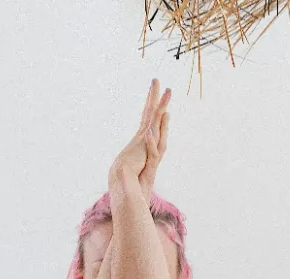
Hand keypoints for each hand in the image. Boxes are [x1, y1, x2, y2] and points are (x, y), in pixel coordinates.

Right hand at [109, 78, 170, 203]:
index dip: (150, 114)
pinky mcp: (147, 137)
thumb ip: (146, 167)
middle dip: (152, 98)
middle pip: (149, 114)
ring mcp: (144, 136)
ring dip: (158, 98)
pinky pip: (156, 118)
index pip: (147, 126)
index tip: (152, 103)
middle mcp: (142, 138)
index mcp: (141, 146)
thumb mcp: (143, 174)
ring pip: (154, 113)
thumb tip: (141, 172)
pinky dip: (160, 107)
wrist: (124, 183)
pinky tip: (165, 96)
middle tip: (154, 83)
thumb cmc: (131, 184)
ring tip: (160, 83)